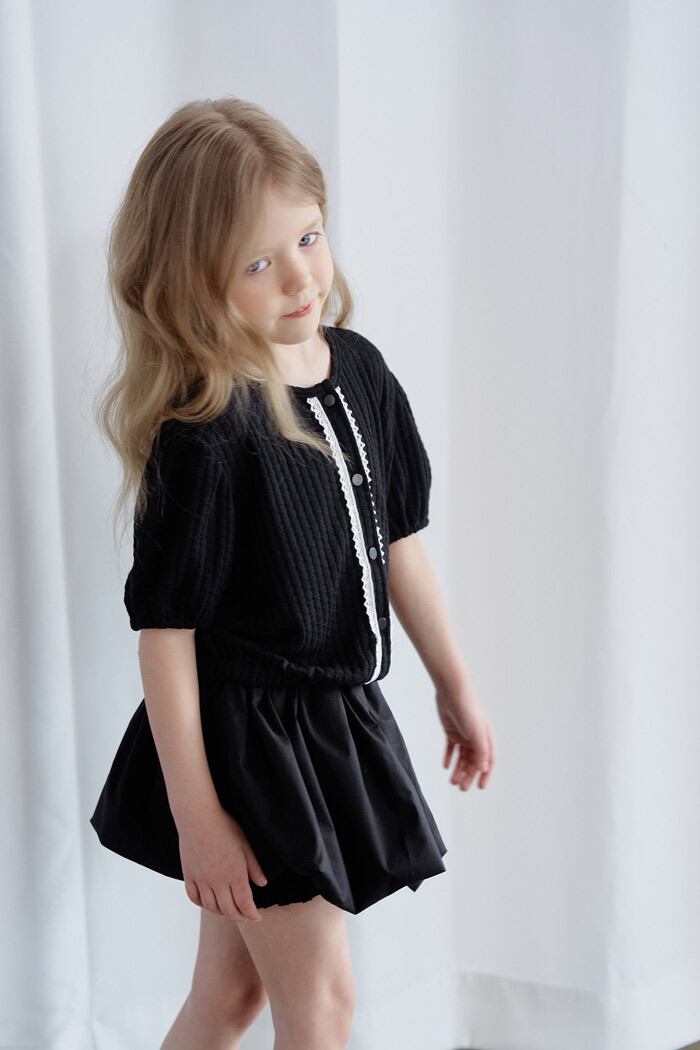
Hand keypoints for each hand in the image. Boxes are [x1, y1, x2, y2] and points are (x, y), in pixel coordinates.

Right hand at [177, 804, 268, 921]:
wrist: (198, 817)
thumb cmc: (224, 827)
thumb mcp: (245, 845)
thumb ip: (254, 866)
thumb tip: (262, 884)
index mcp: (235, 874)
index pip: (244, 904)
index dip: (251, 914)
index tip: (257, 918)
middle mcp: (217, 882)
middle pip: (228, 910)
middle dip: (239, 917)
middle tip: (245, 917)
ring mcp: (201, 880)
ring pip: (211, 906)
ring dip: (221, 913)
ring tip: (229, 911)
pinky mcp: (189, 875)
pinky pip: (194, 897)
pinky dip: (202, 904)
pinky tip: (208, 903)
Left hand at [435, 679, 494, 791]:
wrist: (452, 692)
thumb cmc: (468, 709)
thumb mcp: (476, 733)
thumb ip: (480, 751)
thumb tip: (483, 768)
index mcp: (485, 738)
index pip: (487, 761)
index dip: (485, 774)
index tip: (480, 787)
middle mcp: (475, 738)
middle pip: (473, 761)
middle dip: (468, 775)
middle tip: (462, 787)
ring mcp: (463, 735)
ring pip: (461, 757)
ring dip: (458, 769)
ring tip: (452, 781)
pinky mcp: (451, 731)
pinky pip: (451, 748)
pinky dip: (448, 757)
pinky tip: (446, 766)